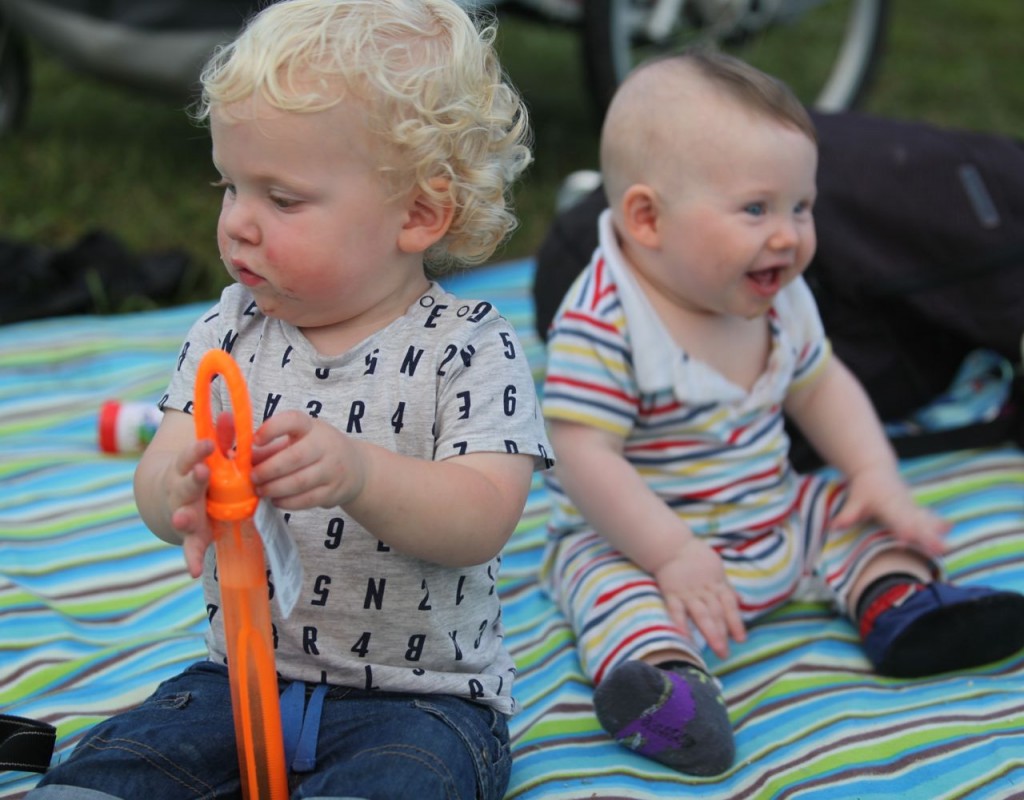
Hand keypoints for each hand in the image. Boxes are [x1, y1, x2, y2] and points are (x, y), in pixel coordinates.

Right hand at [166, 436, 215, 577]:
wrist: (168, 500)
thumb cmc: (197, 472)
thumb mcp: (207, 455)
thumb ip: (220, 437)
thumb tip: (229, 413)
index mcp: (186, 469)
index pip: (189, 457)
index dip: (197, 450)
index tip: (207, 443)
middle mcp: (180, 492)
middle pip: (185, 486)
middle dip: (192, 480)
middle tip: (201, 472)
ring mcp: (183, 514)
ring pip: (182, 516)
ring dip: (183, 518)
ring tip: (184, 519)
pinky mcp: (190, 536)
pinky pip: (190, 548)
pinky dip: (190, 558)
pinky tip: (193, 569)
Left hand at [251, 411, 364, 510]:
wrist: (356, 467)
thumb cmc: (316, 450)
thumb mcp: (298, 440)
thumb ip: (269, 448)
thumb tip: (237, 458)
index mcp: (311, 427)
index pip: (293, 421)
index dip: (273, 429)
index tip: (256, 440)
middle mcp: (326, 445)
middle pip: (295, 457)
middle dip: (269, 469)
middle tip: (253, 477)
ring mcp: (333, 469)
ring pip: (300, 482)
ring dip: (275, 489)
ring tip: (261, 491)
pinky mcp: (334, 491)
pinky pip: (307, 500)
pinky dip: (288, 503)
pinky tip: (276, 500)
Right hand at [654, 537, 746, 659]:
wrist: (672, 546)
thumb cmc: (697, 558)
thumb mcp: (717, 569)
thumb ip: (727, 587)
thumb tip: (742, 600)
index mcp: (717, 584)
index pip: (730, 605)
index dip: (736, 622)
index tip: (741, 640)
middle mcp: (704, 590)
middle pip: (716, 613)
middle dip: (722, 634)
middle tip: (725, 653)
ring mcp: (688, 592)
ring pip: (701, 614)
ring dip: (710, 632)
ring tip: (716, 649)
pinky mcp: (671, 593)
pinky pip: (676, 610)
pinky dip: (681, 623)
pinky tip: (685, 637)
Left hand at [832, 467, 949, 556]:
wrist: (875, 469)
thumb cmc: (864, 488)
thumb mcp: (855, 500)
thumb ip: (848, 514)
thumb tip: (834, 526)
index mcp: (888, 506)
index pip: (897, 520)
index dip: (903, 530)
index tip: (908, 540)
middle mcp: (903, 506)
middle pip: (917, 524)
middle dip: (928, 537)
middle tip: (941, 549)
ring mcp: (911, 507)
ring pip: (926, 521)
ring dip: (936, 532)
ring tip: (946, 546)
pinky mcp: (914, 508)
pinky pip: (927, 516)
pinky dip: (937, 522)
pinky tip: (950, 526)